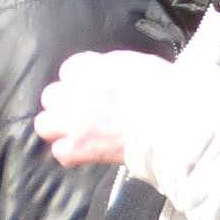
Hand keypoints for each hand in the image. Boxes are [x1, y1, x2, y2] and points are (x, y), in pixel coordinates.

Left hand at [33, 50, 173, 168]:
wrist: (174, 122)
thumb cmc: (166, 93)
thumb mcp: (137, 64)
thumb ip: (113, 68)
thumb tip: (107, 73)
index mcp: (90, 68)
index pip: (69, 71)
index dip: (80, 84)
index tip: (93, 93)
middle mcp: (75, 91)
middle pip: (51, 97)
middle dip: (64, 106)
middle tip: (85, 116)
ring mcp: (75, 120)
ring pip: (45, 124)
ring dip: (60, 130)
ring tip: (78, 137)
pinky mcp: (81, 146)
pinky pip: (61, 153)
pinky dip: (70, 155)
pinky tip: (83, 155)